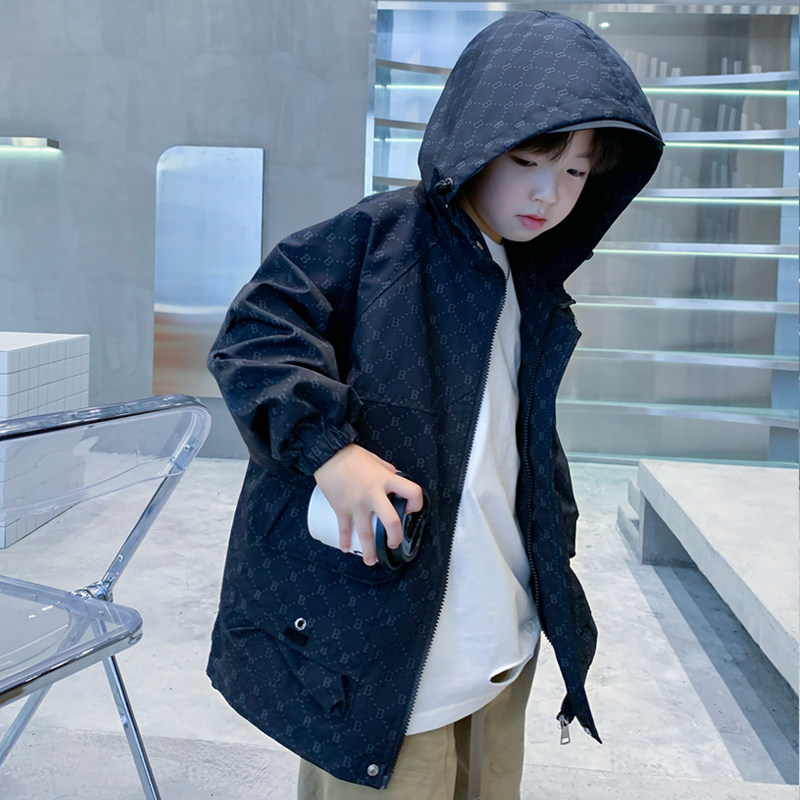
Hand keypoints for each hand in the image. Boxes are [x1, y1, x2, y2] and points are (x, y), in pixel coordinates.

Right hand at [313, 444, 423, 565]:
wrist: (328, 454)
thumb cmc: (352, 456)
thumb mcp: (377, 461)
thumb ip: (388, 473)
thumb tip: (395, 481)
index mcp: (386, 480)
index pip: (412, 492)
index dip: (416, 503)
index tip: (410, 509)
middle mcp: (373, 495)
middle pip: (391, 522)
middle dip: (395, 537)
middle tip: (393, 544)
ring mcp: (357, 504)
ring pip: (366, 534)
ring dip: (369, 551)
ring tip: (371, 561)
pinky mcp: (341, 509)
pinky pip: (344, 529)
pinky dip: (344, 540)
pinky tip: (345, 548)